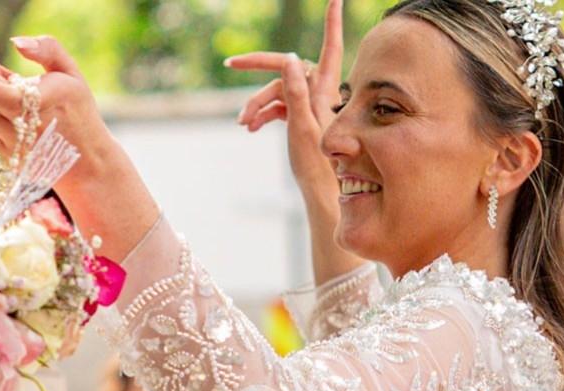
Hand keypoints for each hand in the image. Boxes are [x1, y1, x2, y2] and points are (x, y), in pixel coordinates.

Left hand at [0, 37, 112, 193]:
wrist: (87, 162)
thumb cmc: (78, 112)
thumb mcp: (72, 74)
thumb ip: (47, 49)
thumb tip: (16, 43)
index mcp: (44, 101)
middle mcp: (27, 127)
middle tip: (14, 87)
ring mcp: (16, 146)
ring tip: (14, 106)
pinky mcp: (8, 159)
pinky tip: (9, 123)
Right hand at [226, 0, 343, 200]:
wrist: (324, 194)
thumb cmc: (317, 165)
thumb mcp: (303, 127)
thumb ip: (297, 92)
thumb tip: (291, 58)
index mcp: (325, 91)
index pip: (331, 48)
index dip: (332, 23)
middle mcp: (320, 94)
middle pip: (287, 70)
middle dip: (259, 71)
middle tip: (231, 63)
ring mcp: (310, 106)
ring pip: (279, 91)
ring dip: (257, 103)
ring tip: (243, 124)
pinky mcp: (302, 119)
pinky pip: (280, 107)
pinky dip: (264, 114)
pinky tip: (250, 128)